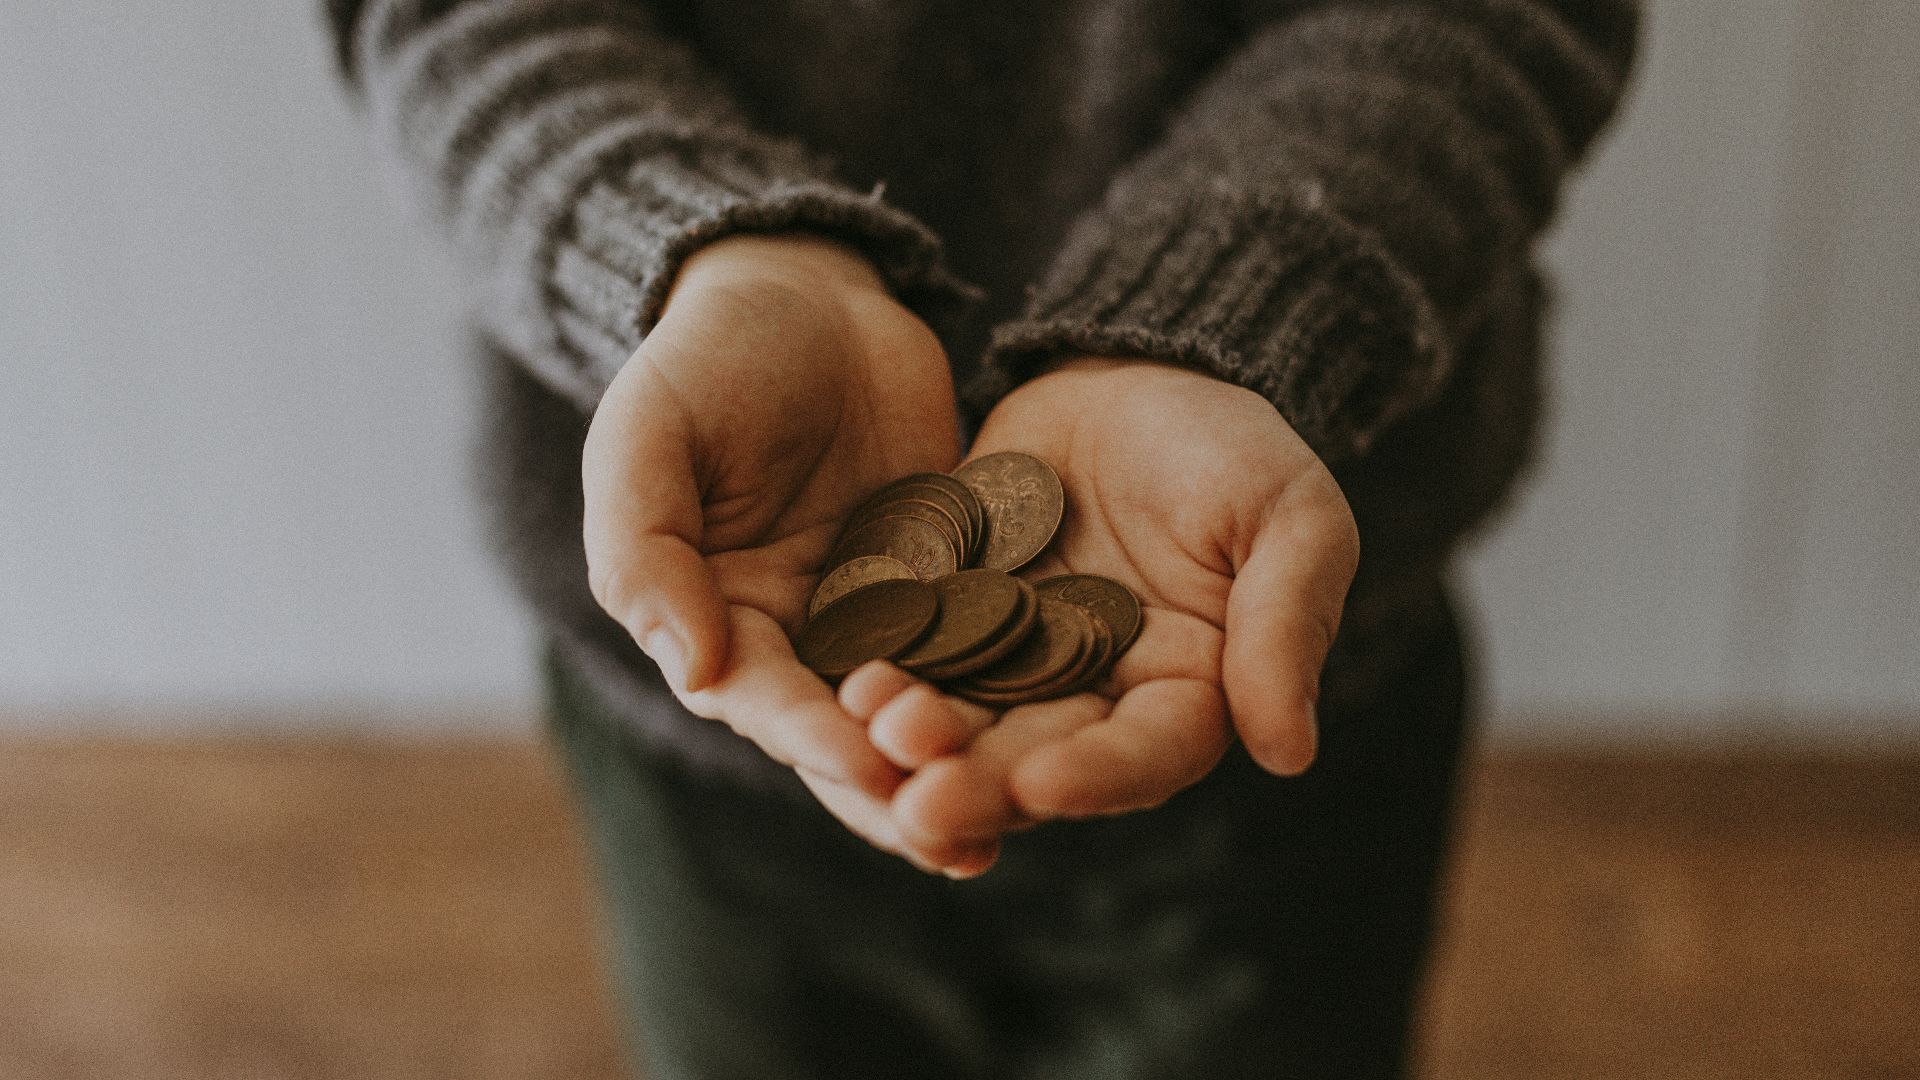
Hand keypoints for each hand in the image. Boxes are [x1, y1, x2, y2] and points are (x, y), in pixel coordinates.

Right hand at [582, 233, 976, 867]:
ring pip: (921, 709)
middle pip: (847, 735)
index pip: (764, 700)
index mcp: (716, 620)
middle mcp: (799, 638)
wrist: (804, 291)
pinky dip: (1013, 691)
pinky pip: (983, 644)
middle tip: (958, 837)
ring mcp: (880, 615)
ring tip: (1012, 819)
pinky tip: (1068, 728)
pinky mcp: (952, 582)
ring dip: (960, 765)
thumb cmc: (706, 358)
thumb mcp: (648, 435)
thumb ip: (648, 549)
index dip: (812, 736)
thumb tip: (695, 670)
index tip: (869, 763)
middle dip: (898, 788)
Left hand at [843, 357, 1359, 867]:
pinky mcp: (946, 614)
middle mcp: (1093, 697)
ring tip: (873, 735)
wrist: (1132, 370)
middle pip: (1037, 758)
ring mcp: (1011, 660)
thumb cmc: (1233, 445)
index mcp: (1186, 693)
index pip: (1146, 754)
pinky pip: (909, 651)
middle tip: (921, 804)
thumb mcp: (1290, 519)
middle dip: (981, 783)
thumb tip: (1289, 752)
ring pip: (963, 720)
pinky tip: (841, 681)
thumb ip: (1284, 626)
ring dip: (917, 741)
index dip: (1096, 776)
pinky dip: (880, 669)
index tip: (1041, 785)